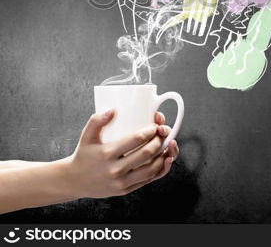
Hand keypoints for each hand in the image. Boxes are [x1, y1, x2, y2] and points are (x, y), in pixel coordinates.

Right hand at [64, 110, 178, 197]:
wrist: (74, 181)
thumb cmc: (83, 155)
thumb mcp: (86, 135)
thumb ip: (97, 120)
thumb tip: (113, 110)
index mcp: (107, 153)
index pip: (136, 140)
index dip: (150, 130)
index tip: (155, 125)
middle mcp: (115, 170)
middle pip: (146, 153)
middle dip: (159, 140)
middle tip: (163, 132)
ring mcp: (121, 182)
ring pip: (151, 169)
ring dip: (163, 155)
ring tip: (167, 144)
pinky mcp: (125, 190)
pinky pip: (148, 181)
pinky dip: (160, 170)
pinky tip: (165, 159)